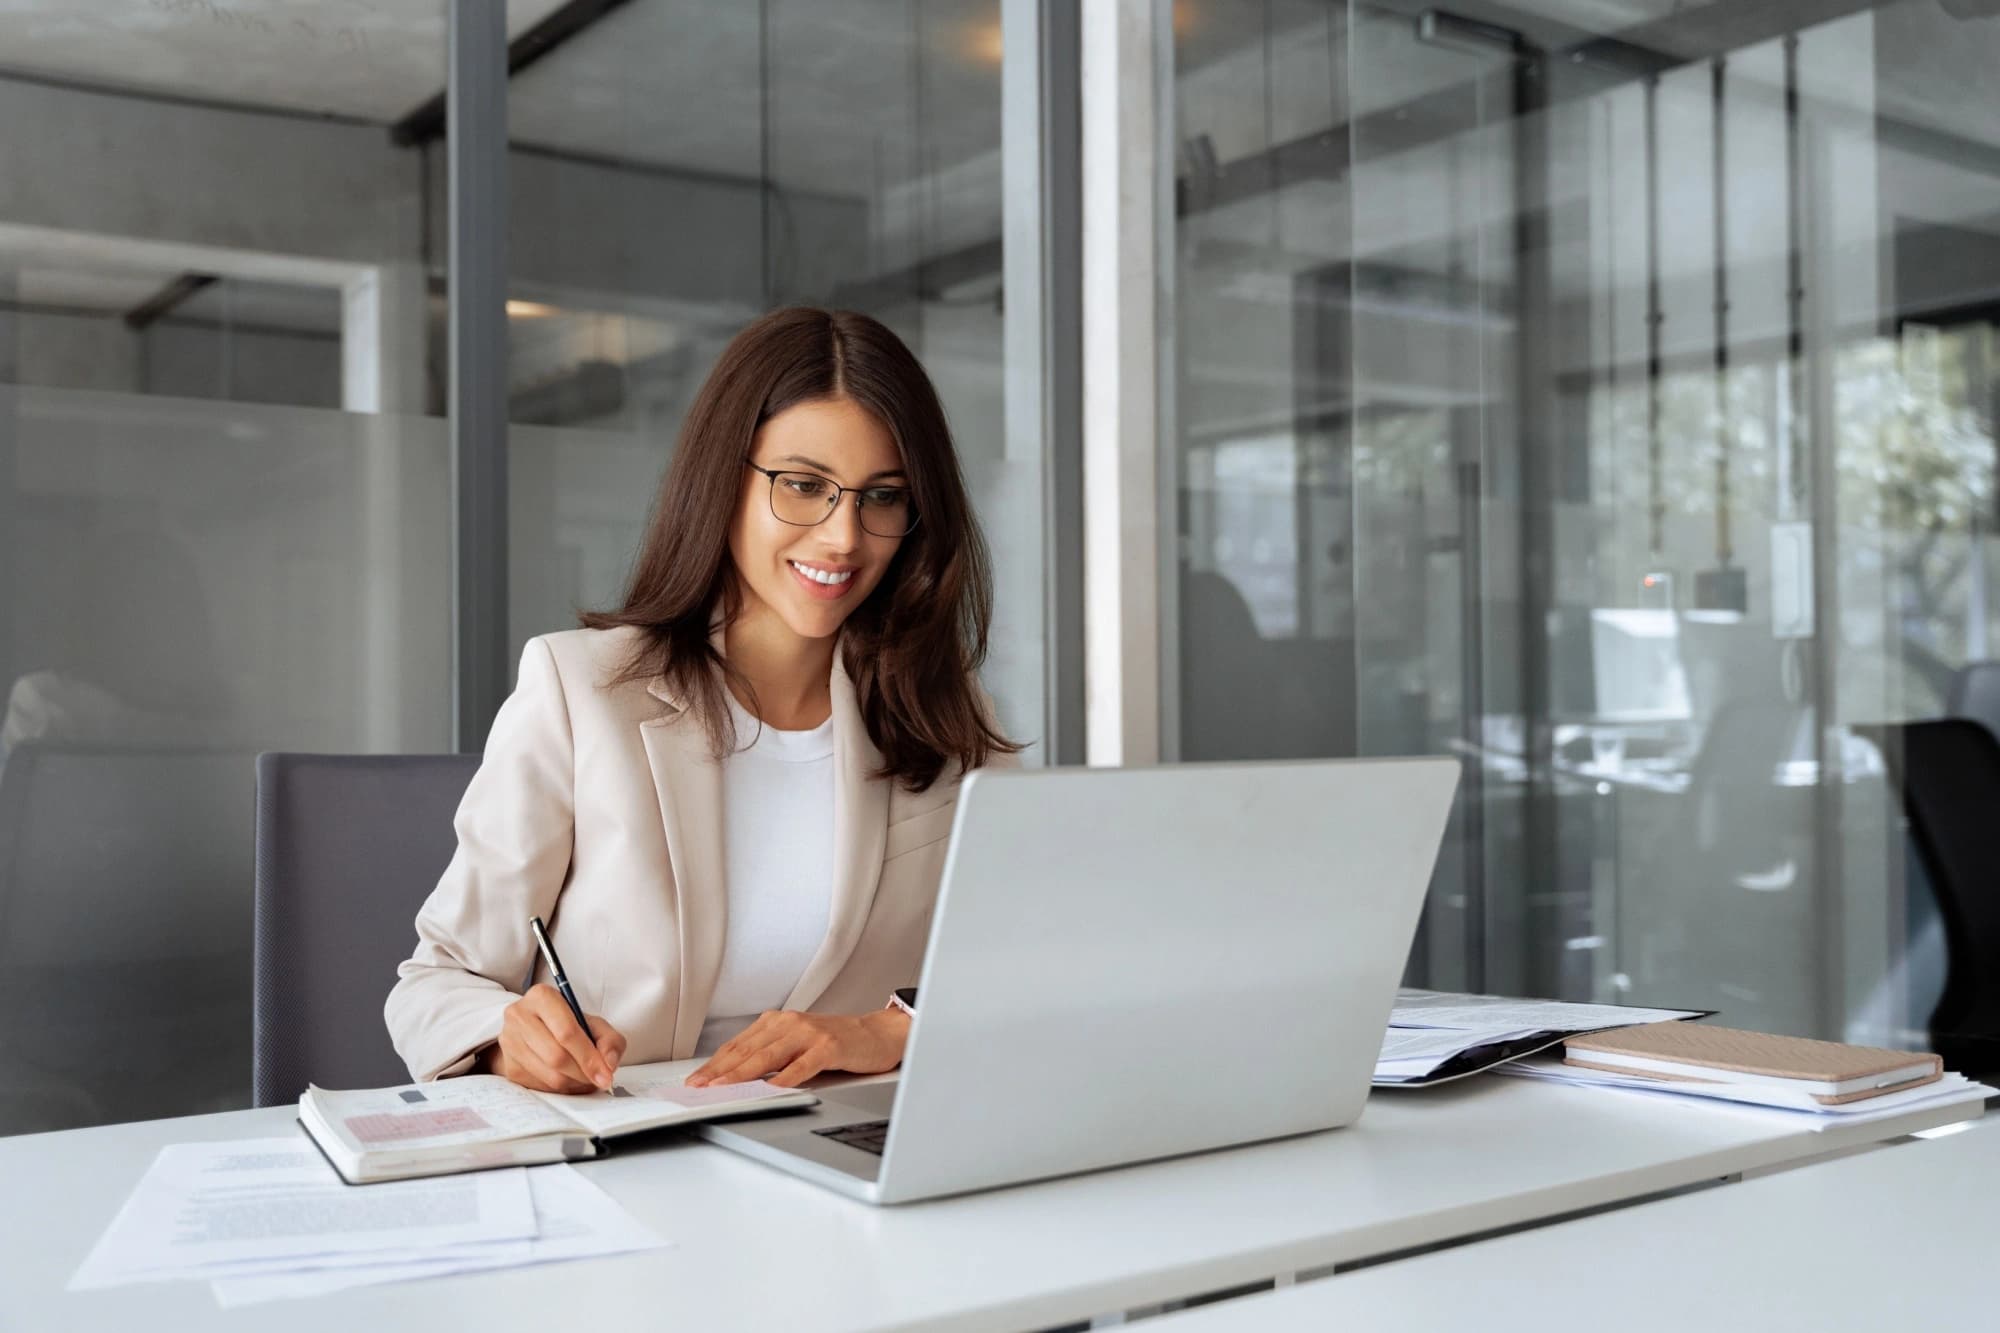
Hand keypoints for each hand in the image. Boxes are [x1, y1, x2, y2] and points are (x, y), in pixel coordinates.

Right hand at [480, 983, 626, 1093]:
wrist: (535, 1029)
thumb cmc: (567, 1024)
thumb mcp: (594, 1023)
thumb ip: (610, 1040)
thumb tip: (608, 1065)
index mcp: (542, 997)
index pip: (567, 1032)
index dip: (589, 1057)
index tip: (605, 1075)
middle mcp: (519, 1015)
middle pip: (556, 1056)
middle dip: (583, 1073)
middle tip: (598, 1079)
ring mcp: (509, 1041)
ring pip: (548, 1075)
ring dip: (574, 1084)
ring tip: (585, 1079)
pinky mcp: (507, 1064)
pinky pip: (539, 1086)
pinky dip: (560, 1089)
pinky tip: (568, 1080)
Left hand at [686, 1008, 909, 1088]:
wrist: (878, 1034)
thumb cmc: (836, 1042)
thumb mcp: (797, 1044)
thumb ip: (771, 1057)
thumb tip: (736, 1081)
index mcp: (777, 1022)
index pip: (738, 1045)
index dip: (714, 1064)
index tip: (695, 1081)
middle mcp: (789, 1023)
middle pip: (747, 1050)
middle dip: (719, 1071)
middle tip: (698, 1087)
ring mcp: (809, 1033)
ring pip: (768, 1056)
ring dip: (742, 1074)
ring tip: (723, 1088)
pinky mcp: (829, 1046)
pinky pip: (802, 1065)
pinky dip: (784, 1078)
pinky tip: (770, 1089)